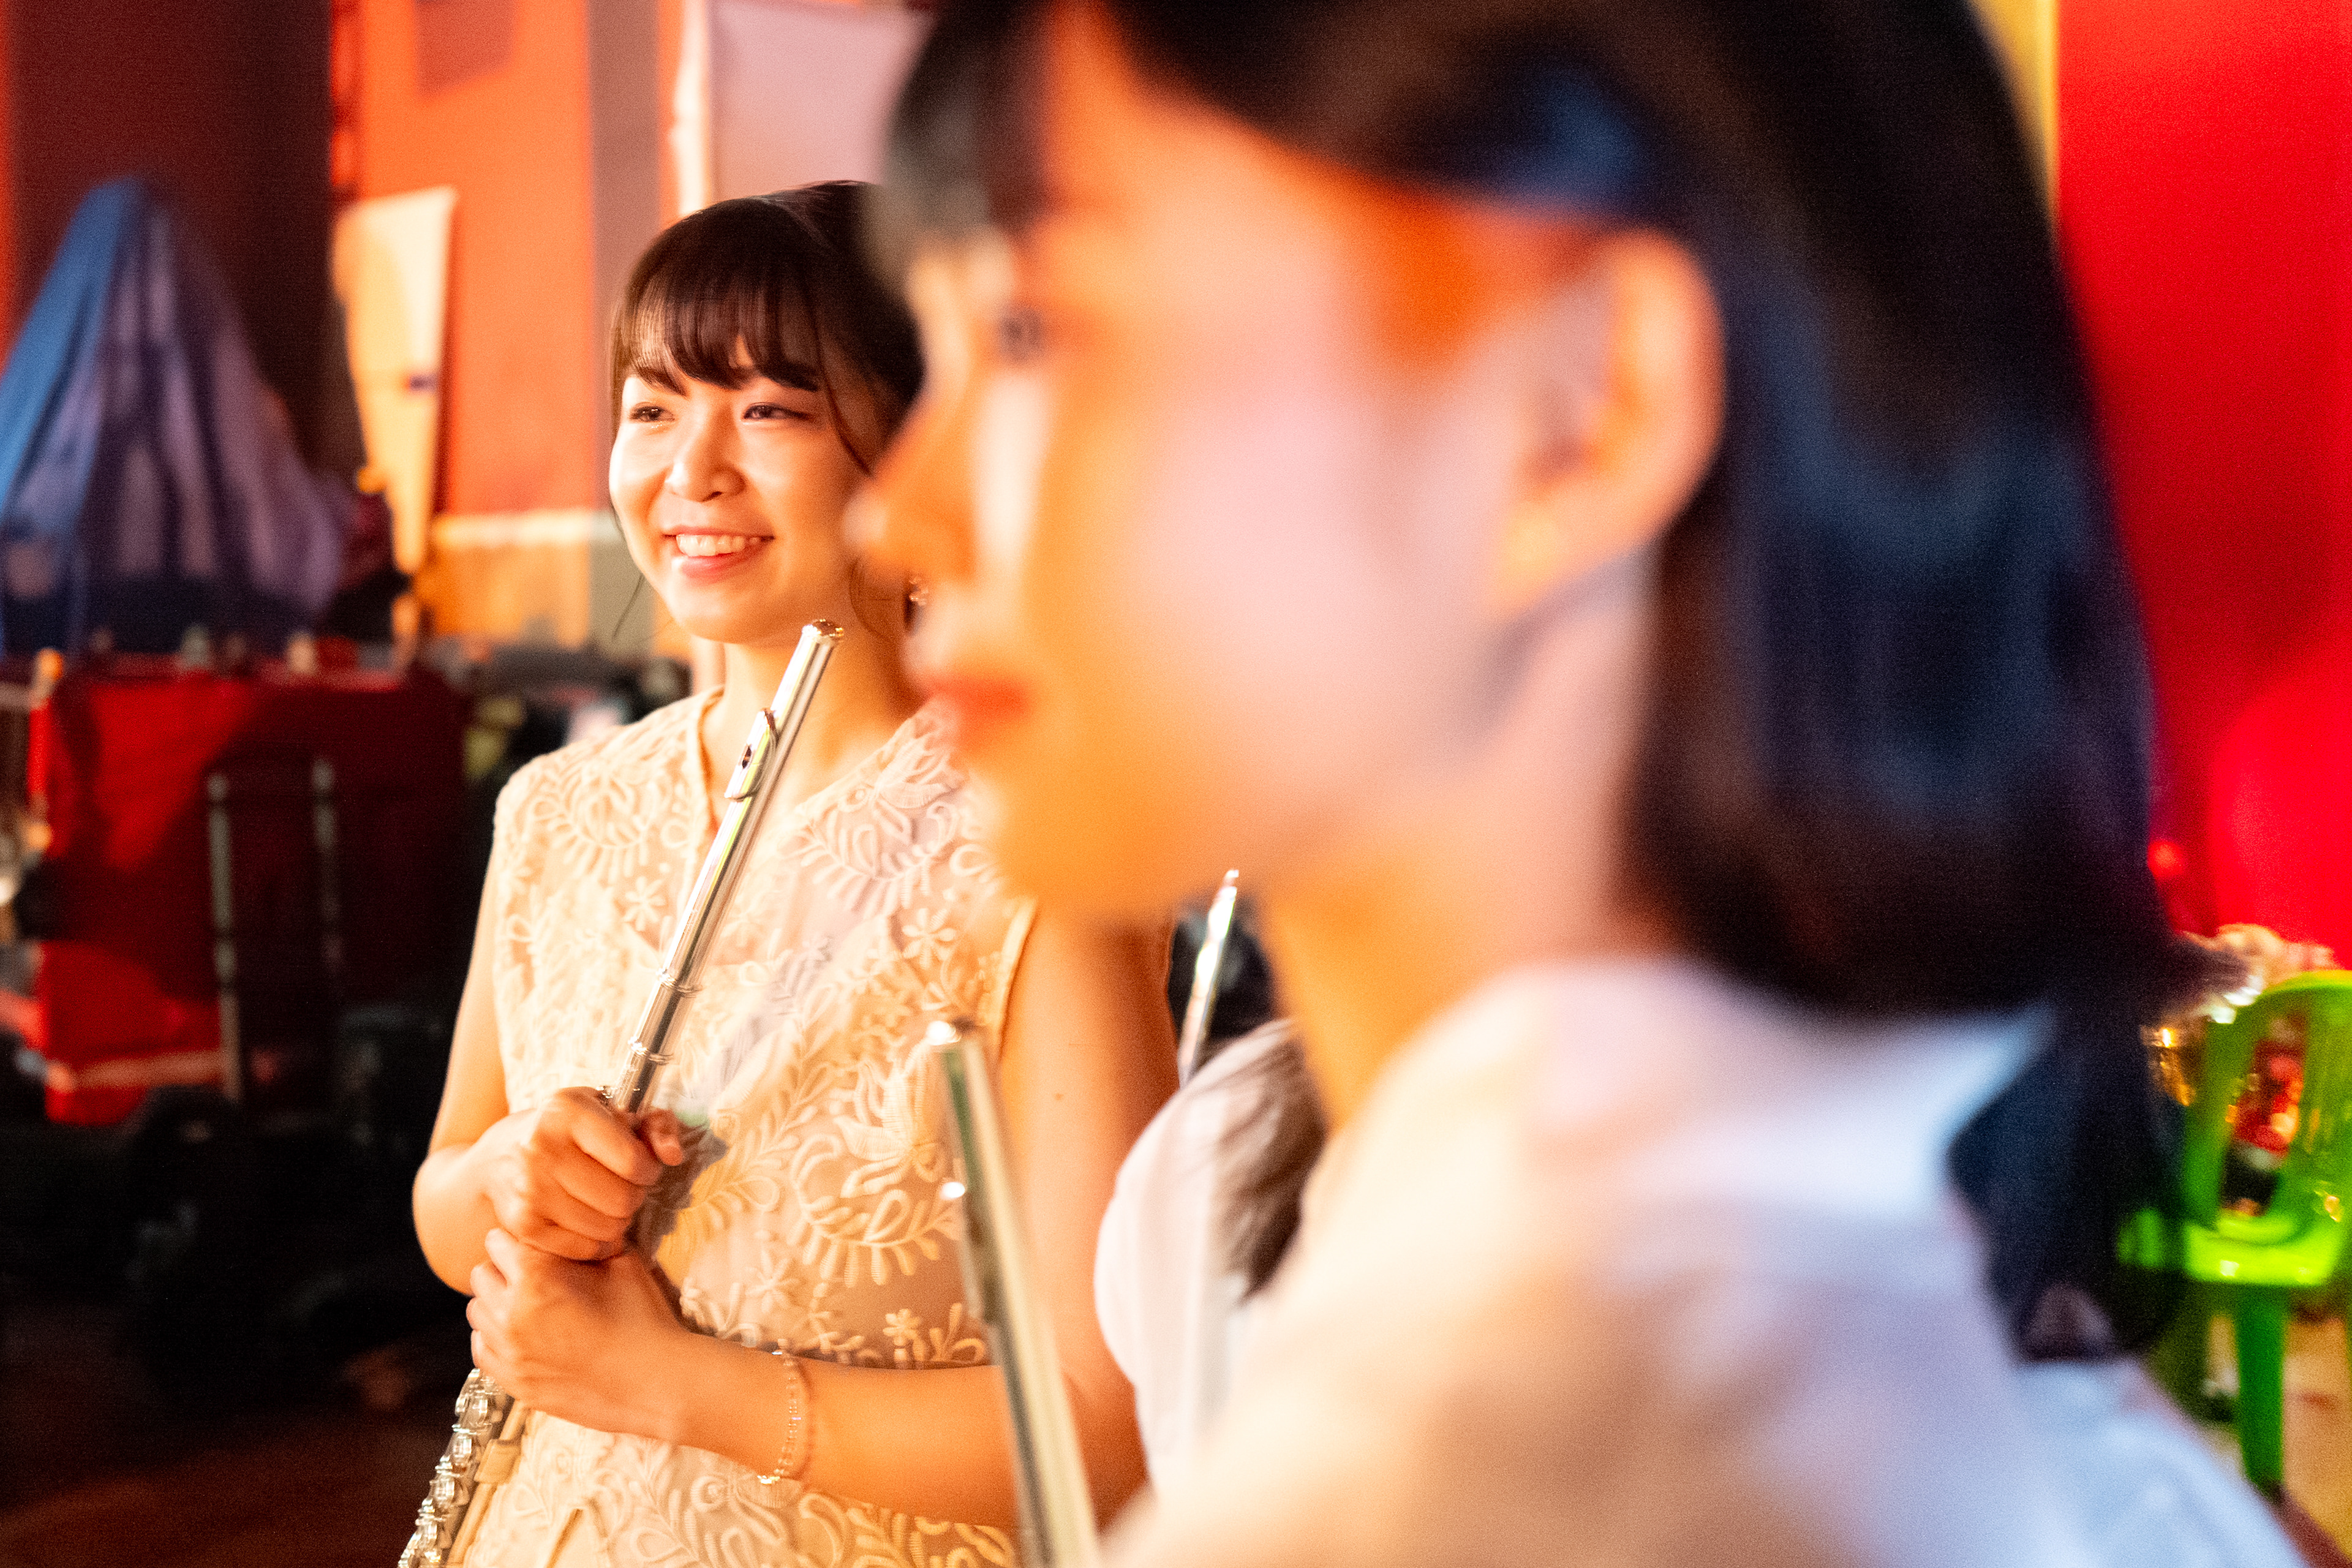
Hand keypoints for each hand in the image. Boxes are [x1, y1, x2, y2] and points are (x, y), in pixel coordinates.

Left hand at [468, 1228, 691, 1438]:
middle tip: (533, 1272)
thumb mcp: (622, 1263)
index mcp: (536, 1277)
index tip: (538, 1244)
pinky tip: (523, 1333)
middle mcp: (511, 1313)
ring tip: (528, 1304)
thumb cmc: (644, 1320)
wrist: (655, 1382)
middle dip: (504, 1267)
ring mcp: (509, 1353)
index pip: (499, 1240)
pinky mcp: (514, 1382)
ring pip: (476, 1311)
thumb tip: (572, 1232)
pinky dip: (494, 1336)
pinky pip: (481, 1349)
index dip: (520, 1238)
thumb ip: (585, 1244)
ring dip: (497, 1302)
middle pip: (481, 1274)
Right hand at [479, 1088, 686, 1260]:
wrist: (501, 1156)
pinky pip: (585, 1249)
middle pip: (623, 1200)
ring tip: (604, 1201)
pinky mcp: (523, 1225)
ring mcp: (529, 1190)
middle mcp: (542, 1150)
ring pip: (608, 1228)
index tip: (641, 1166)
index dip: (649, 1169)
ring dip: (617, 1220)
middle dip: (634, 1195)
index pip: (633, 1161)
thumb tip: (672, 1155)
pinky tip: (590, 1221)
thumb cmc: (571, 1131)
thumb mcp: (612, 1111)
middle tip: (621, 1185)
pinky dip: (597, 1241)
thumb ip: (656, 1125)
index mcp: (567, 1113)